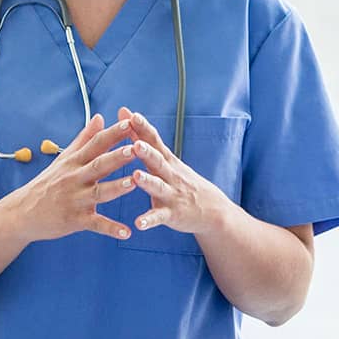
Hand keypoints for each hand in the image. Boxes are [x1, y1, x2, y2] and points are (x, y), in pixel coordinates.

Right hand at [4, 114, 139, 244]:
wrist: (22, 213)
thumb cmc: (47, 183)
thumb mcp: (64, 159)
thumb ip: (84, 139)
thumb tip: (99, 117)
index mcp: (74, 162)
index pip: (96, 144)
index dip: (112, 133)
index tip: (129, 122)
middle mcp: (75, 178)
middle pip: (99, 165)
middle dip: (117, 157)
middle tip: (135, 148)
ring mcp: (75, 200)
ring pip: (99, 193)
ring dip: (116, 187)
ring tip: (134, 182)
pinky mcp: (75, 220)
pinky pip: (96, 224)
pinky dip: (111, 229)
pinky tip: (127, 232)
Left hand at [119, 108, 230, 237]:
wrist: (213, 210)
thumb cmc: (182, 180)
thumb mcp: (166, 159)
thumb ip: (143, 138)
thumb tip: (126, 114)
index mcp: (166, 160)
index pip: (154, 140)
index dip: (143, 128)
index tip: (131, 115)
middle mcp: (170, 175)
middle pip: (158, 161)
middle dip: (147, 152)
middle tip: (135, 144)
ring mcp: (172, 194)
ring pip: (158, 187)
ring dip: (148, 182)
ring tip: (136, 176)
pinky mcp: (172, 214)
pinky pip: (159, 217)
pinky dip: (149, 220)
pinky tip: (138, 224)